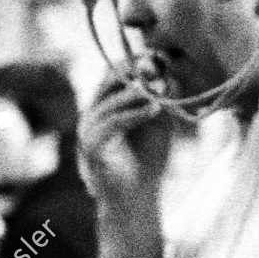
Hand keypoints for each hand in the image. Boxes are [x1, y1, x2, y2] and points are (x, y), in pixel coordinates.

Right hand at [78, 74, 173, 227]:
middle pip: (107, 81)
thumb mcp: (158, 123)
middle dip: (133, 72)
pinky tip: (155, 109)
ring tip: (161, 89)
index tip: (159, 58)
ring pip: (110, 101)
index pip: (113, 74)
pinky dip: (135, 113)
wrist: (137, 200)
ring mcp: (88, 130)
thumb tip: (170, 73)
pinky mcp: (91, 147)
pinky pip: (113, 123)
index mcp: (104, 106)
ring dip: (138, 93)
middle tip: (157, 67)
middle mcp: (91, 114)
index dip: (135, 63)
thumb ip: (161, 99)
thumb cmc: (148, 161)